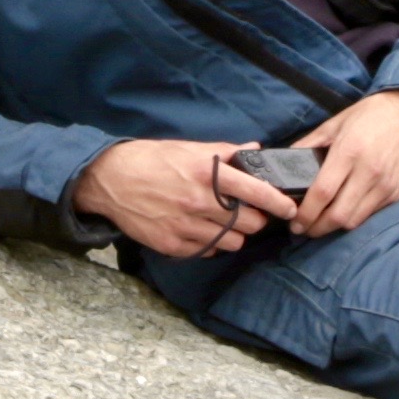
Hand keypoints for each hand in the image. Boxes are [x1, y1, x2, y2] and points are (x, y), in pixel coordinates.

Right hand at [71, 139, 299, 257]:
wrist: (109, 180)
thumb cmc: (150, 160)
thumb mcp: (188, 148)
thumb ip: (224, 152)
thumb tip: (255, 149)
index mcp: (206, 174)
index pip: (256, 192)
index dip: (279, 203)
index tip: (290, 208)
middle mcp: (199, 202)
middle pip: (250, 223)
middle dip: (256, 219)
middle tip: (251, 213)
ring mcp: (185, 226)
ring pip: (232, 242)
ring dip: (235, 234)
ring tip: (225, 222)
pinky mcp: (173, 244)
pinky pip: (208, 251)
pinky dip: (212, 244)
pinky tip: (203, 230)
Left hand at [292, 89, 398, 237]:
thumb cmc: (372, 114)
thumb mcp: (336, 122)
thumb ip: (310, 143)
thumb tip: (288, 161)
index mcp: (349, 152)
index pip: (323, 193)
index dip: (305, 213)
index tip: (294, 221)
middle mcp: (369, 172)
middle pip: (338, 215)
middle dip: (317, 228)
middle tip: (304, 228)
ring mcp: (385, 185)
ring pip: (355, 220)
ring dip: (334, 227)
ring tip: (321, 223)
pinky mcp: (396, 192)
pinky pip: (370, 214)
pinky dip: (354, 217)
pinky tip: (344, 212)